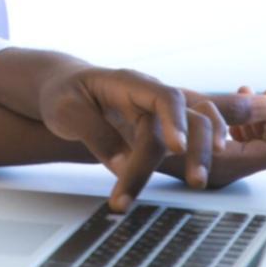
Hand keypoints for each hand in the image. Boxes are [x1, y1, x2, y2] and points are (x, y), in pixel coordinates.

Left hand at [37, 65, 265, 210]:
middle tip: (194, 180)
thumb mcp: (65, 110)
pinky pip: (187, 146)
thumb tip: (122, 165)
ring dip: (203, 156)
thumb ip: (94, 134)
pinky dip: (198, 158)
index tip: (176, 147)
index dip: (175, 120)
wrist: (63, 91)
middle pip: (190, 116)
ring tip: (196, 183)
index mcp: (128, 83)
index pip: (163, 97)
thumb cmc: (63, 95)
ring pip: (197, 131)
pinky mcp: (159, 135)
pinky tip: (199, 175)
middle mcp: (151, 98)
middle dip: (197, 148)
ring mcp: (159, 116)